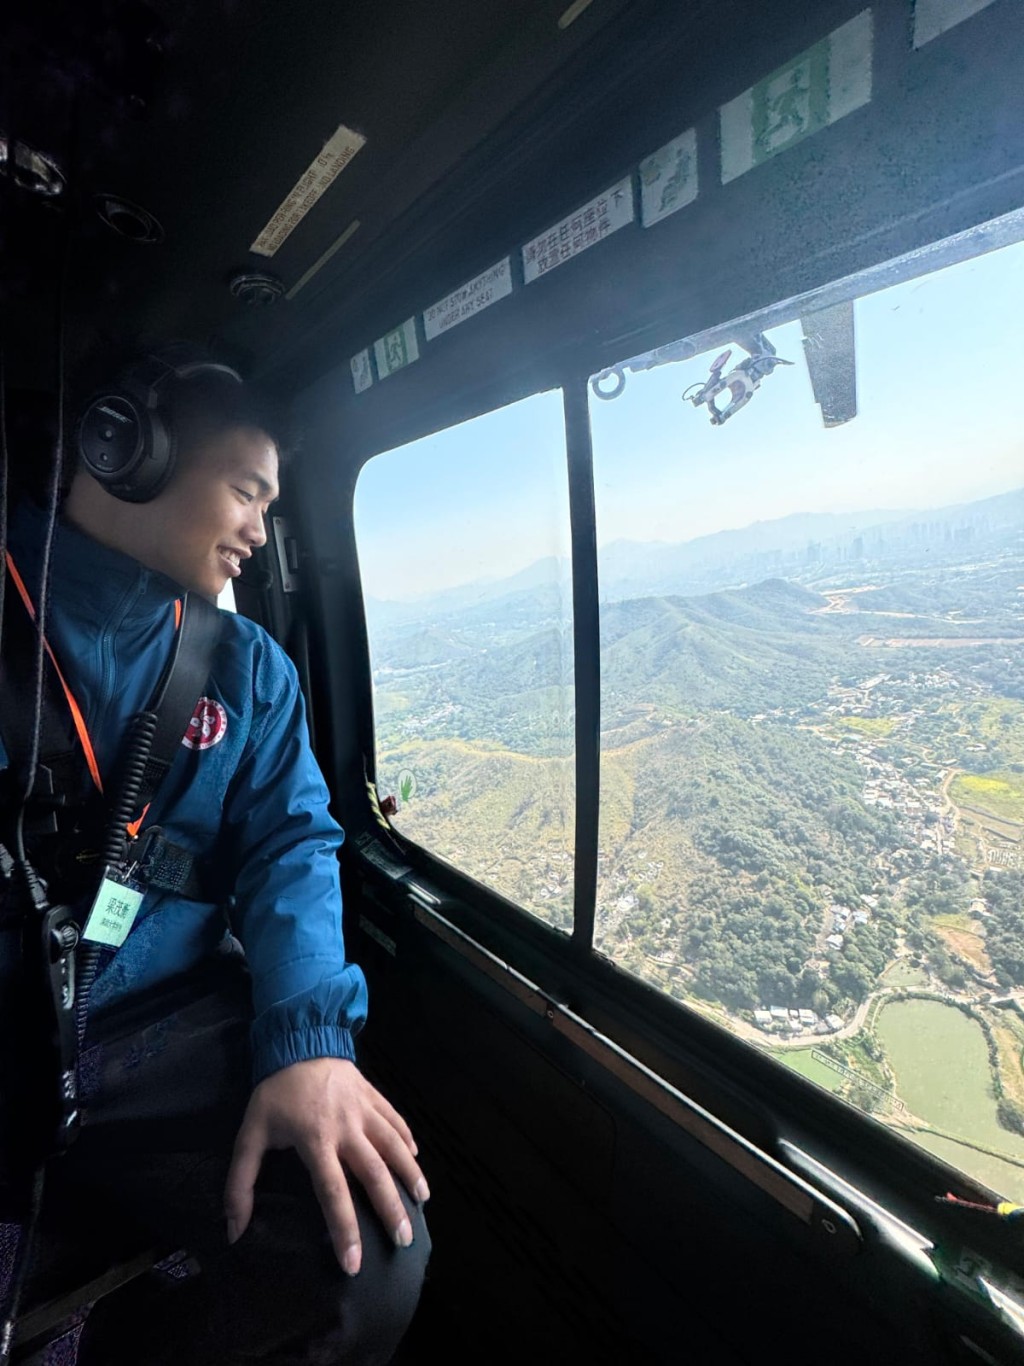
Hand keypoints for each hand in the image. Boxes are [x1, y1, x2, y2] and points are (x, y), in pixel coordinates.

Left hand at [223, 1057, 428, 1274]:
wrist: (299, 1040)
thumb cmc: (275, 1093)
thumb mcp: (250, 1135)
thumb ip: (240, 1184)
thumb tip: (234, 1231)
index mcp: (316, 1140)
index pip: (333, 1192)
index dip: (344, 1229)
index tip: (354, 1262)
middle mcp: (347, 1128)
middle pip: (374, 1173)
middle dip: (390, 1209)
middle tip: (403, 1240)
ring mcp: (365, 1110)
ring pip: (394, 1146)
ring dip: (410, 1175)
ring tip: (421, 1201)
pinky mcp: (375, 1096)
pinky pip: (396, 1121)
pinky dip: (407, 1140)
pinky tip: (416, 1159)